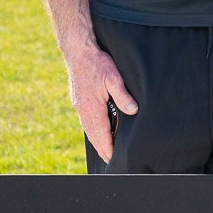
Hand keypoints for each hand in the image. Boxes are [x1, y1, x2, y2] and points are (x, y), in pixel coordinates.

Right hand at [68, 46, 137, 163]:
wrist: (79, 52)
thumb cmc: (98, 64)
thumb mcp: (114, 78)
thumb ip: (123, 96)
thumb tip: (133, 111)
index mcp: (91, 107)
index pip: (101, 133)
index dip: (108, 147)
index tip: (113, 158)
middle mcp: (83, 109)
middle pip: (93, 135)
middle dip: (102, 148)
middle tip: (111, 159)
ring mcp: (79, 105)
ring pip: (88, 128)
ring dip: (97, 139)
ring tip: (106, 149)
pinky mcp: (79, 100)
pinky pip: (86, 120)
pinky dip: (93, 129)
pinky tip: (98, 130)